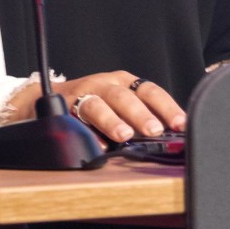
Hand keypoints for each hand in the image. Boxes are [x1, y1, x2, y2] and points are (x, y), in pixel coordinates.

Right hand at [5, 71, 185, 142]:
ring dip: (112, 120)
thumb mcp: (121, 105)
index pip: (149, 91)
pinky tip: (95, 145)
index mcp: (124, 84)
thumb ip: (141, 120)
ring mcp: (83, 95)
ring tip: (124, 135)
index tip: (180, 123)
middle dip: (140, 114)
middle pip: (124, 96)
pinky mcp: (63, 108)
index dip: (166, 107)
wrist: (50, 98)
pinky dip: (86, 133)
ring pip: (97, 104)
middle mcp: (105, 85)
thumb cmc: (96, 104)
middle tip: (154, 130)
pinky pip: (74, 120)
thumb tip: (170, 140)